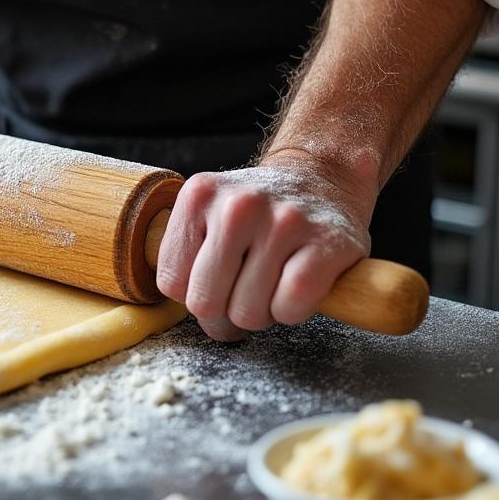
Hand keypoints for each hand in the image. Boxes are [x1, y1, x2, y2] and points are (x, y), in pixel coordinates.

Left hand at [155, 161, 372, 340]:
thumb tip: (204, 319)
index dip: (194, 292)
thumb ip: (186, 260)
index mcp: (200, 195)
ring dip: (262, 310)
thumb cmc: (258, 216)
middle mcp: (240, 203)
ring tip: (274, 278)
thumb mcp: (208, 217)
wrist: (323, 180)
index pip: (171, 284)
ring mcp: (286, 220)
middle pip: (206, 304)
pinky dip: (293, 311)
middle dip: (226, 309)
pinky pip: (290, 307)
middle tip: (246, 283)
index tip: (216, 274)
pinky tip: (298, 282)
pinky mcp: (328, 242)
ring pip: (248, 313)